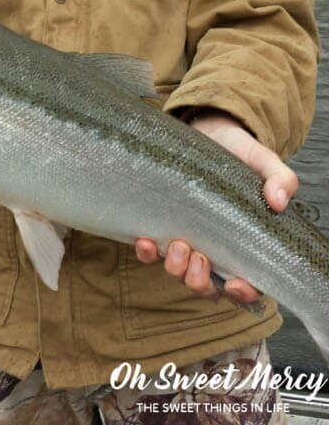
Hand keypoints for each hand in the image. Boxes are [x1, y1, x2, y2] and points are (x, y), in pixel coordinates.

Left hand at [135, 110, 298, 302]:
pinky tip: (145, 241)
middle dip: (200, 282)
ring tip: (178, 245)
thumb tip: (278, 202)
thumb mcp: (262, 161)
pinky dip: (147, 254)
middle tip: (199, 257)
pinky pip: (151, 254)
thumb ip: (279, 178)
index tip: (234, 284)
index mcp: (243, 244)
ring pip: (179, 274)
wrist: (208, 132)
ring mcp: (187, 241)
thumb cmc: (238, 153)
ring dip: (176, 268)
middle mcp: (214, 249)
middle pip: (208, 287)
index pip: (248, 283)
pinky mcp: (163, 227)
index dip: (242, 292)